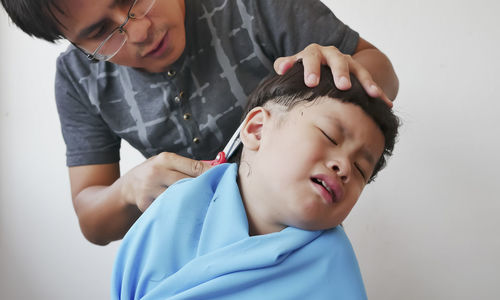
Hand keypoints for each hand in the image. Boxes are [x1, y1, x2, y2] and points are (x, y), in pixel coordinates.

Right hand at [120, 152, 211, 211]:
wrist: (128, 186)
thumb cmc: (156, 173)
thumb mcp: (168, 163)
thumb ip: (189, 166)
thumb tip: (216, 168)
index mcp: (166, 159)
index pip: (194, 167)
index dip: (211, 174)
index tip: (223, 179)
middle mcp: (157, 173)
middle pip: (188, 183)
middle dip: (202, 188)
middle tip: (216, 194)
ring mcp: (150, 190)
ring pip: (179, 198)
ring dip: (192, 201)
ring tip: (203, 204)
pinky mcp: (147, 205)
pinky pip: (169, 209)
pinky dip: (179, 210)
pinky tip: (187, 212)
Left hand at [274, 43, 392, 106]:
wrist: (323, 64)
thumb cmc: (304, 69)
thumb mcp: (294, 65)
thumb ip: (285, 64)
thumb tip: (281, 67)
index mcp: (314, 53)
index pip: (311, 57)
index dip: (312, 68)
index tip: (311, 82)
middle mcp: (333, 55)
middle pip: (338, 61)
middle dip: (341, 73)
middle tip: (342, 86)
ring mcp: (348, 63)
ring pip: (359, 70)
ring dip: (366, 82)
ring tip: (372, 95)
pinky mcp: (360, 74)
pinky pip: (371, 82)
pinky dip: (378, 92)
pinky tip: (386, 103)